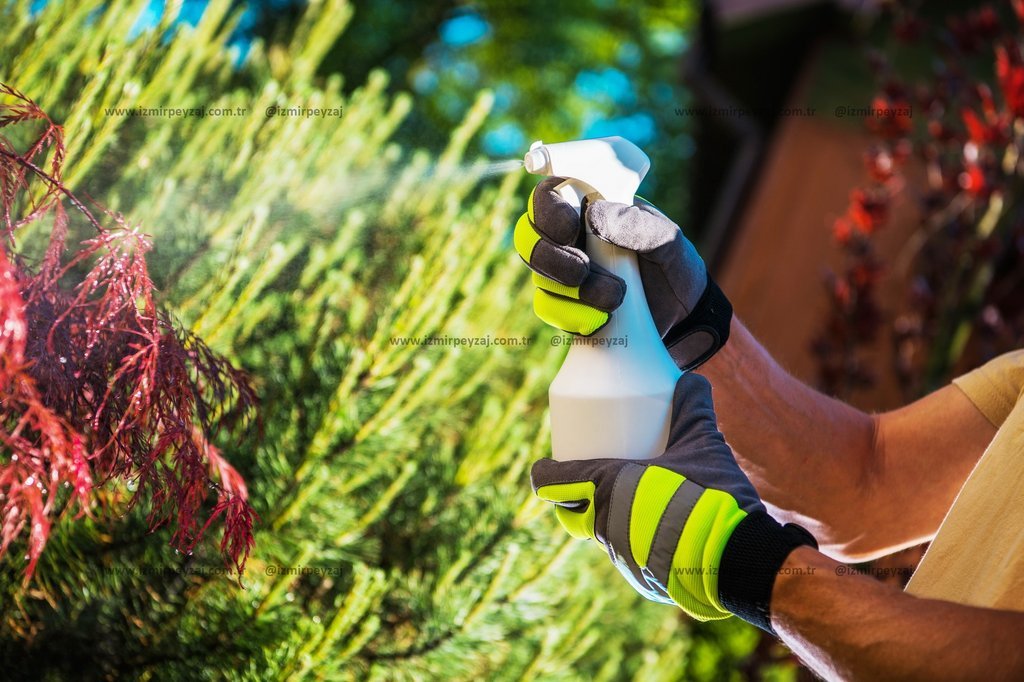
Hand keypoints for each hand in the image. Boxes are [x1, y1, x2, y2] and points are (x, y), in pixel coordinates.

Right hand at [513, 177, 731, 369]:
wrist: (682, 315)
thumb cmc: (673, 264)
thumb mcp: (667, 240)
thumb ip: (636, 224)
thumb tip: (594, 216)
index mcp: (589, 207)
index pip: (548, 195)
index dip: (547, 208)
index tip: (570, 226)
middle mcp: (568, 237)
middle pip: (528, 236)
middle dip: (551, 256)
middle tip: (583, 270)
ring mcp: (563, 273)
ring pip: (538, 275)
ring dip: (572, 290)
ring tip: (615, 297)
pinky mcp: (565, 306)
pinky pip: (548, 308)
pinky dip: (573, 315)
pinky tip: (603, 318)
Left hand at [530, 373, 815, 630]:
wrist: (735, 558)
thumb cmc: (710, 496)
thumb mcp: (702, 444)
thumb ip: (693, 407)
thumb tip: (693, 377)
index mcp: (608, 488)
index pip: (554, 483)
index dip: (544, 475)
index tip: (543, 466)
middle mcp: (605, 525)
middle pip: (573, 512)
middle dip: (573, 498)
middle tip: (587, 481)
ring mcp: (622, 555)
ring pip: (601, 533)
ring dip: (608, 517)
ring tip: (628, 500)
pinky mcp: (642, 577)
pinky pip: (627, 553)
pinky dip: (634, 538)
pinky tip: (656, 529)